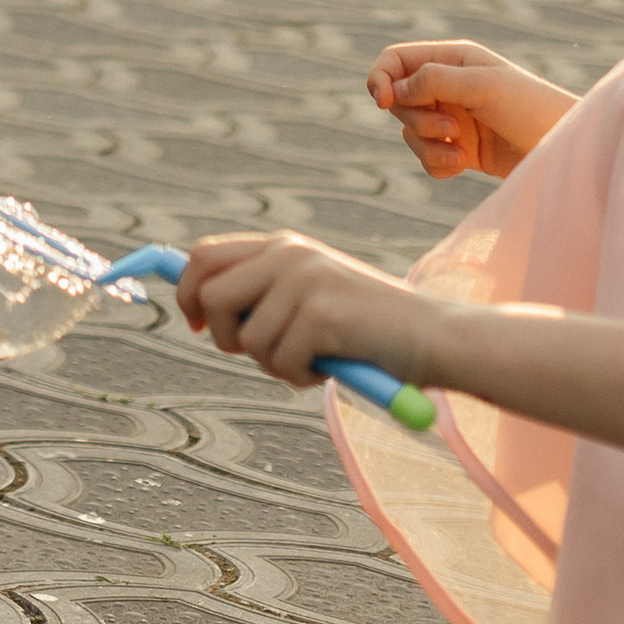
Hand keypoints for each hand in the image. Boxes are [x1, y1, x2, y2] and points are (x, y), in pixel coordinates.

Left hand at [178, 229, 436, 394]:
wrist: (435, 335)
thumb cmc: (371, 329)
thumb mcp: (312, 298)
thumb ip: (267, 297)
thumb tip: (203, 315)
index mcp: (283, 246)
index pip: (204, 255)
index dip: (187, 291)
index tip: (196, 324)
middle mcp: (287, 255)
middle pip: (209, 293)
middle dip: (224, 333)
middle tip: (259, 353)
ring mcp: (303, 282)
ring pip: (246, 339)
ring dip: (275, 364)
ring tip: (314, 360)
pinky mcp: (320, 313)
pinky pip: (280, 361)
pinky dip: (301, 377)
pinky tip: (332, 367)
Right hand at [366, 38, 574, 182]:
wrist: (565, 151)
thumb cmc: (532, 108)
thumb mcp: (484, 86)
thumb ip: (436, 81)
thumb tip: (396, 88)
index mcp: (453, 60)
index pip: (395, 60)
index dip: (380, 77)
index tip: (383, 102)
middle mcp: (448, 88)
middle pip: (398, 100)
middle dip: (416, 118)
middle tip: (450, 128)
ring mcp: (453, 120)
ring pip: (410, 132)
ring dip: (428, 145)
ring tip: (460, 152)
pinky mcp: (461, 151)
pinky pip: (427, 158)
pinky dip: (437, 164)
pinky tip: (463, 166)